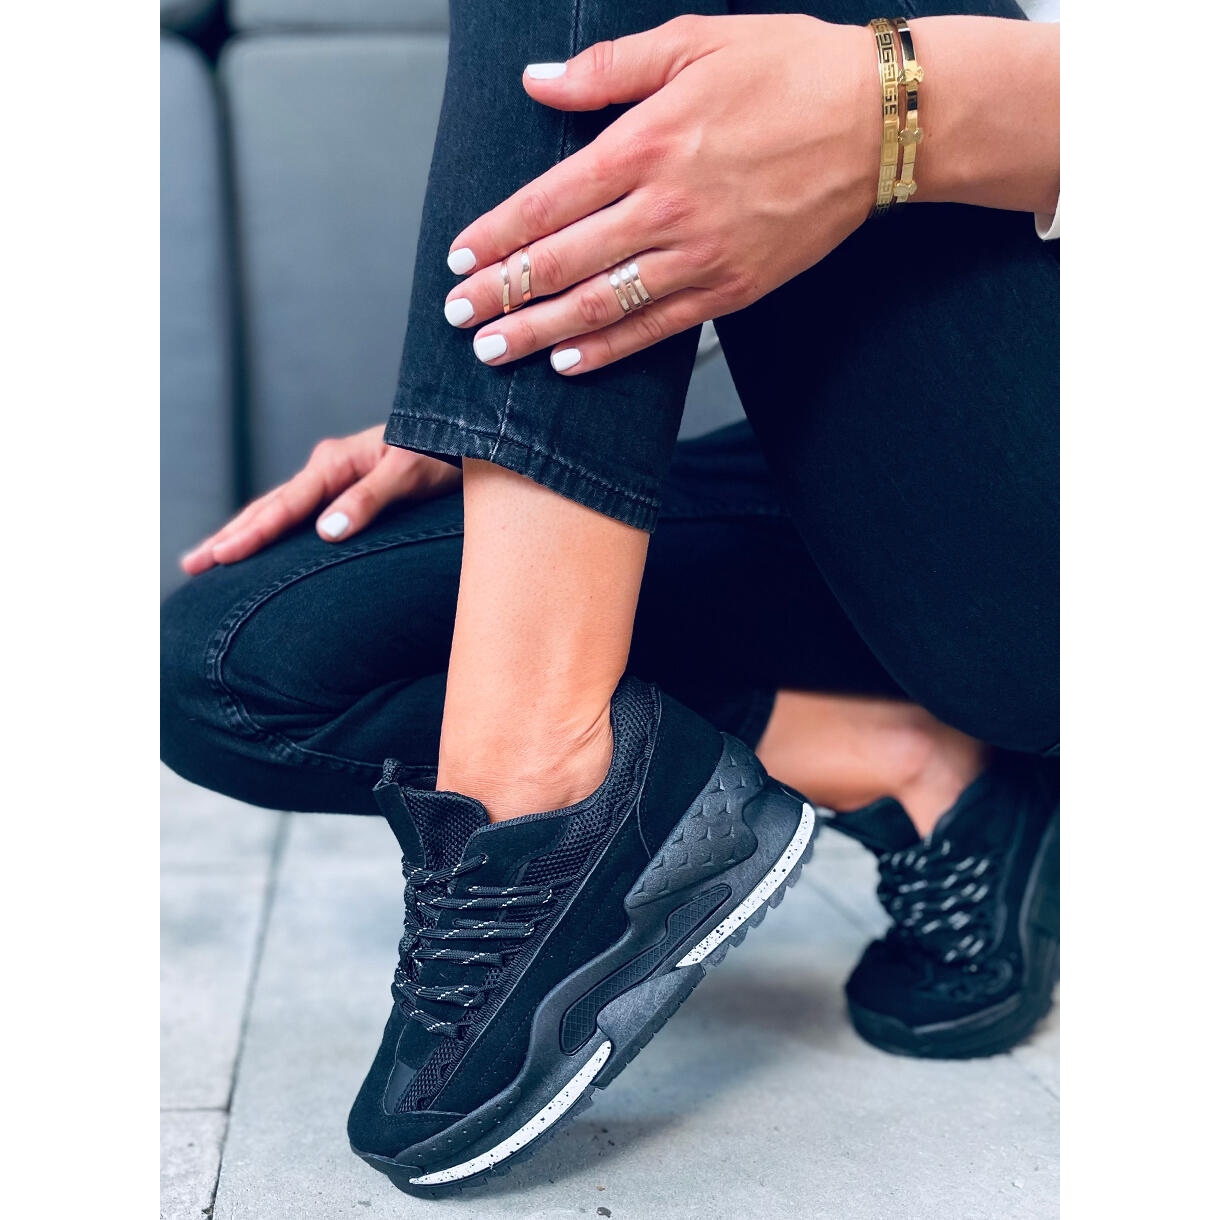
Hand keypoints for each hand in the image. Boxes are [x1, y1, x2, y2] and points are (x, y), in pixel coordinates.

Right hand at [180, 426, 460, 574]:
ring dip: (244, 533)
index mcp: (335, 463)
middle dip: (229, 537)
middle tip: (190, 565)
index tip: (219, 556)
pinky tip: (264, 545)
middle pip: (268, 508)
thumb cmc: (444, 453)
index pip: (284, 506)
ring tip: (211, 557)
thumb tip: (325, 532)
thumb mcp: (410, 476)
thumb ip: (369, 500)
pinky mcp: (346, 487)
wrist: (467, 431)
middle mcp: (327, 468)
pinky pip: (300, 512)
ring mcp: (334, 477)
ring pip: (278, 509)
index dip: (251, 534)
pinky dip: (274, 529)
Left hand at [443, 15, 877, 374]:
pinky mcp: (733, 288)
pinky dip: (609, 350)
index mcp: (646, 143)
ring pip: (602, 304)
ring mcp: (701, 256)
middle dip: (501, 295)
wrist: (879, 123)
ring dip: (540, 333)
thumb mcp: (693, 42)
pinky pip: (658, 329)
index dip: (495, 236)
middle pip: (562, 262)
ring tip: (494, 353)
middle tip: (458, 320)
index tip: (458, 261)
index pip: (547, 202)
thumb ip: (608, 70)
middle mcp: (666, 208)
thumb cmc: (788, 71)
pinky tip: (569, 363)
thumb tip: (537, 82)